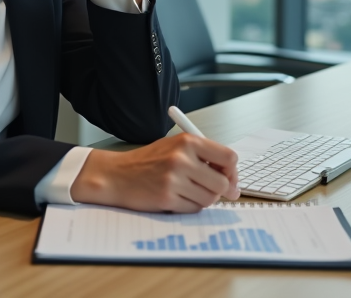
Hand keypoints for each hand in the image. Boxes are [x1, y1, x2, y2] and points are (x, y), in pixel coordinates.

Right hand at [70, 134, 240, 211]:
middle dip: (221, 190)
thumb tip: (232, 180)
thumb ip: (203, 158)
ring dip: (204, 199)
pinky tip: (177, 197)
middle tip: (215, 191)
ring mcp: (174, 180)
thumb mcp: (176, 148)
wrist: (117, 175)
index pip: (228, 157)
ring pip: (210, 199)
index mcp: (187, 142)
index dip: (232, 171)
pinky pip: (194, 209)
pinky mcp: (167, 198)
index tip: (229, 178)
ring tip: (188, 191)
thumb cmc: (148, 162)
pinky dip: (190, 206)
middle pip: (222, 183)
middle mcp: (182, 159)